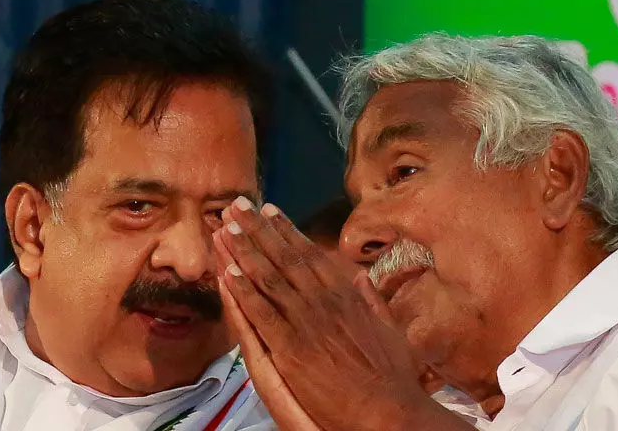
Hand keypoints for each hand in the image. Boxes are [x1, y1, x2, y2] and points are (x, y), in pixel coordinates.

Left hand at [214, 198, 471, 430]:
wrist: (387, 411)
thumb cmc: (393, 376)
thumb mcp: (389, 328)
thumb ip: (371, 300)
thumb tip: (361, 276)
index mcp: (346, 295)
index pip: (310, 254)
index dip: (286, 230)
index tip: (269, 210)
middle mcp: (323, 301)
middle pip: (284, 257)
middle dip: (258, 229)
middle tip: (236, 206)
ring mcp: (306, 323)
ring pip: (268, 278)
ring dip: (244, 250)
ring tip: (225, 227)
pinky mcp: (290, 349)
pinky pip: (261, 315)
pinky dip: (243, 292)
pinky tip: (227, 273)